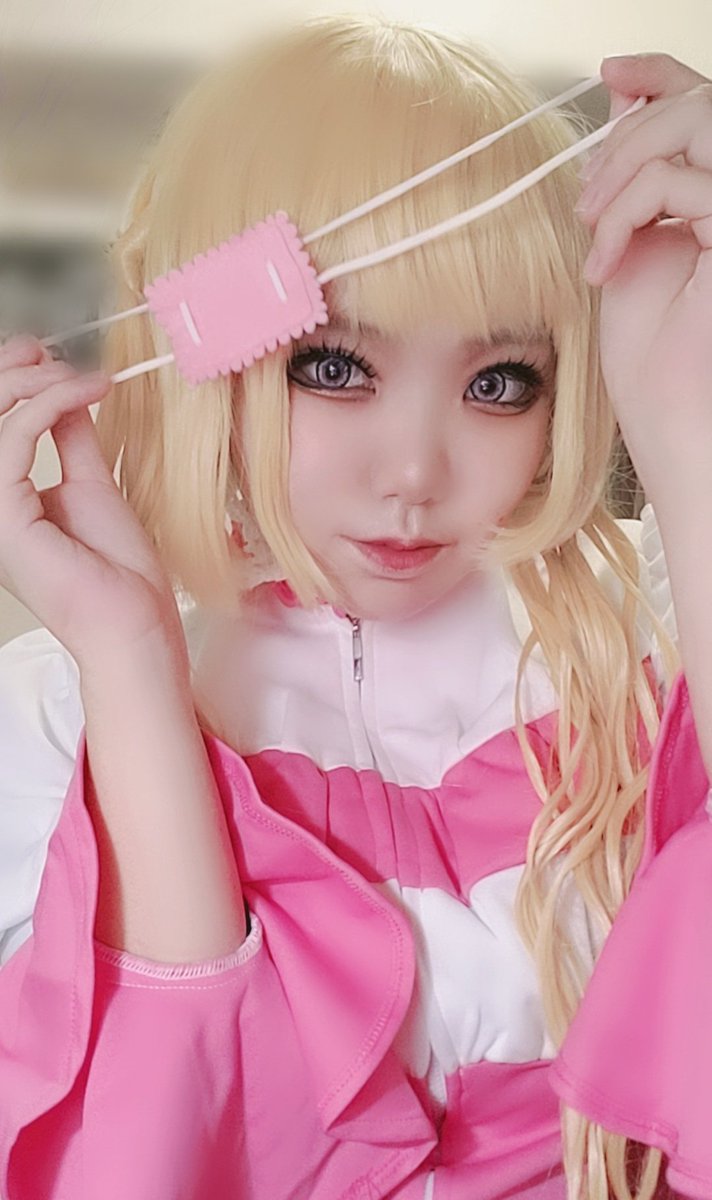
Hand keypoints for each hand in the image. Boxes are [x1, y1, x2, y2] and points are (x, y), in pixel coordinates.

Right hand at [0, 335, 180, 667]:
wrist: (135, 619)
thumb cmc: (118, 572)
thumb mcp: (91, 483)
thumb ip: (71, 438)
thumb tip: (66, 392)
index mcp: (1, 500)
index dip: (8, 380)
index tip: (49, 356)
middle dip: (12, 371)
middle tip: (53, 354)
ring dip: (36, 383)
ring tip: (83, 380)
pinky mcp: (4, 515)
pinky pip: (13, 436)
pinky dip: (50, 402)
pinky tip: (87, 392)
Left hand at [574, 52, 711, 500]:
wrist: (676, 437)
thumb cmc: (658, 372)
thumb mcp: (634, 254)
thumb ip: (634, 183)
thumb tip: (622, 109)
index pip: (709, 109)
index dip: (663, 76)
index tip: (612, 74)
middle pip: (705, 104)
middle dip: (630, 133)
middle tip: (586, 197)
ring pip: (702, 121)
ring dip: (627, 163)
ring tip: (592, 224)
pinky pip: (683, 179)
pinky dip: (629, 208)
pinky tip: (603, 262)